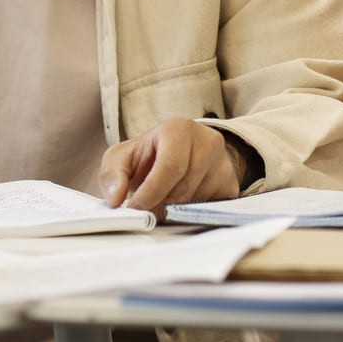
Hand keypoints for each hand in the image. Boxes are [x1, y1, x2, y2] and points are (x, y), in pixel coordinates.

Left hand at [99, 117, 242, 216]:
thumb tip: (115, 199)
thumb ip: (112, 176)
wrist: (175, 155)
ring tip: (163, 199)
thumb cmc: (147, 156)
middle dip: (160, 204)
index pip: (171, 166)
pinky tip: (181, 202)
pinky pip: (210, 208)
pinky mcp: (231, 184)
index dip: (151, 192)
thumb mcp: (120, 158)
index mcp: (179, 128)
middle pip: (183, 188)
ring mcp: (223, 163)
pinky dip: (192, 212)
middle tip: (146, 209)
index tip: (136, 208)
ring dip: (174, 210)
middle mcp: (208, 141)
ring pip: (196, 201)